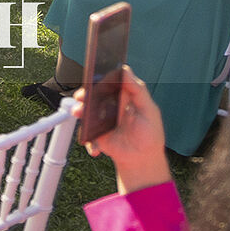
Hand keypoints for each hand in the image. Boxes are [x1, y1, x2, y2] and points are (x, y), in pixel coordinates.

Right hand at [75, 71, 170, 193]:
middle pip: (93, 94)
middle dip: (85, 93)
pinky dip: (89, 141)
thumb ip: (138, 90)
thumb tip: (126, 71)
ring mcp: (101, 119)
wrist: (142, 160)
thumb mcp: (149, 110)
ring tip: (80, 114)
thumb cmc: (150, 134)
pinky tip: (97, 149)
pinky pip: (85, 132)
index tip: (95, 73)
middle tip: (83, 95)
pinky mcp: (95, 134)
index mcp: (123, 97)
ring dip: (79, 111)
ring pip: (84, 110)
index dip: (101, 76)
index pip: (109, 81)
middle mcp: (110, 106)